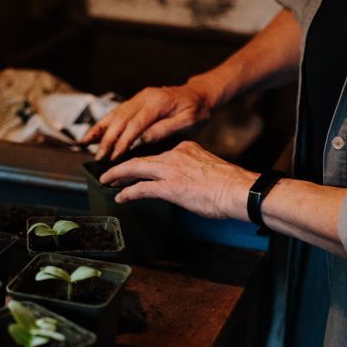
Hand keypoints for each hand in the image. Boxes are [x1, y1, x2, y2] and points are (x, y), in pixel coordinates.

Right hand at [81, 81, 216, 159]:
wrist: (200, 94)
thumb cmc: (197, 110)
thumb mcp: (188, 121)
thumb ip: (165, 129)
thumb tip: (144, 140)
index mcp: (157, 102)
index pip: (135, 124)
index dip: (123, 141)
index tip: (114, 157)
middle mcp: (145, 97)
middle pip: (120, 119)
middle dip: (107, 139)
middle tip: (99, 158)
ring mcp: (139, 97)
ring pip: (114, 114)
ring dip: (100, 130)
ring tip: (85, 144)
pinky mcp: (136, 101)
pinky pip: (117, 112)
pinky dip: (104, 123)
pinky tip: (93, 134)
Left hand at [100, 141, 255, 220]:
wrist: (238, 190)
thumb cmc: (230, 185)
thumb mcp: (207, 169)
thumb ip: (193, 171)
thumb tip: (189, 183)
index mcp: (186, 149)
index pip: (159, 155)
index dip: (144, 162)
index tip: (138, 167)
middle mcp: (175, 156)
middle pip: (142, 159)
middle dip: (123, 166)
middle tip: (109, 172)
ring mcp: (171, 171)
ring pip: (137, 169)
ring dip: (119, 175)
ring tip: (108, 181)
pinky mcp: (169, 187)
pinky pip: (142, 188)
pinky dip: (128, 192)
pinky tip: (121, 197)